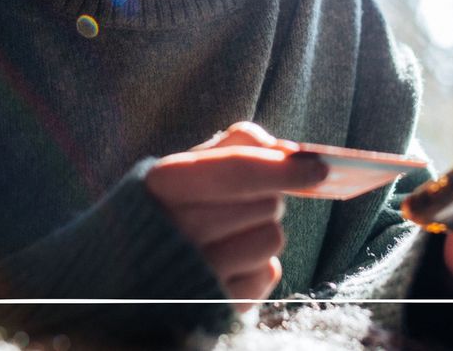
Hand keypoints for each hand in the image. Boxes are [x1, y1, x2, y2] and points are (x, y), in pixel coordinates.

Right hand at [145, 122, 327, 310]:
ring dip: (263, 232)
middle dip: (266, 197)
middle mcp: (176, 231)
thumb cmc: (172, 209)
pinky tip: (230, 264)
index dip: (283, 167)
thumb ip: (235, 146)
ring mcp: (196, 273)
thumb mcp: (188, 168)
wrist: (131, 276)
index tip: (321, 168)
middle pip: (266, 203)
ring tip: (231, 235)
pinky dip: (258, 265)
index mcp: (163, 184)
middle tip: (239, 203)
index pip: (237, 170)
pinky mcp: (218, 306)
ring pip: (273, 237)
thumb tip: (287, 150)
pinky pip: (269, 273)